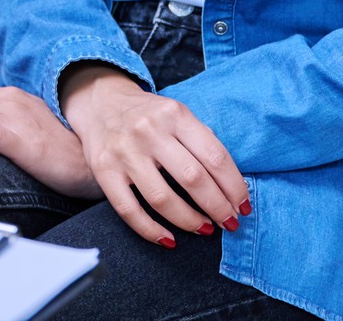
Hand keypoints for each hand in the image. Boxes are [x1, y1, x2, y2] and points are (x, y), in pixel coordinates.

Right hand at [57, 65, 250, 247]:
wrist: (100, 102)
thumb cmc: (148, 114)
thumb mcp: (177, 114)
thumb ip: (201, 141)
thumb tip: (231, 186)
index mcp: (174, 114)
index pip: (214, 156)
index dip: (234, 187)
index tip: (243, 206)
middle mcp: (148, 131)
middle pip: (193, 179)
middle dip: (218, 208)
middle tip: (229, 223)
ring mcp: (124, 151)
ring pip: (162, 199)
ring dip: (190, 221)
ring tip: (204, 229)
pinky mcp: (104, 170)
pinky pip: (129, 209)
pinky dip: (151, 231)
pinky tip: (169, 239)